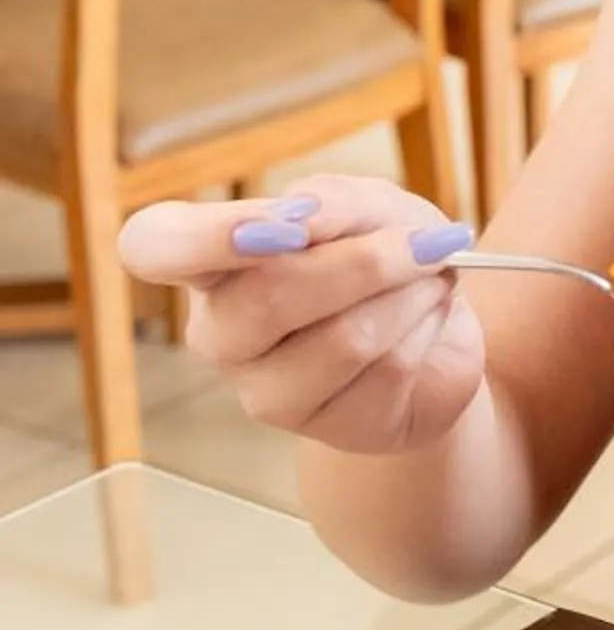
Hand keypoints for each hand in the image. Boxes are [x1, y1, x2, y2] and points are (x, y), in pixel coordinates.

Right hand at [118, 174, 486, 455]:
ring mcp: (266, 392)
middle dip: (366, 261)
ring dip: (411, 295)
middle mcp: (221, 333)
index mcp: (210, 262)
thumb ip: (332, 202)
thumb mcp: (368, 205)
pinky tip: (431, 319)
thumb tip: (301, 217)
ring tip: (433, 277)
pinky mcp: (331, 427)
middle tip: (425, 242)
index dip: (208, 236)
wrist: (444, 326)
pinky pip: (388, 368)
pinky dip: (428, 327)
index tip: (288, 225)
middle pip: (269, 296)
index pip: (153, 246)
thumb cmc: (386, 253)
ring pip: (342, 338)